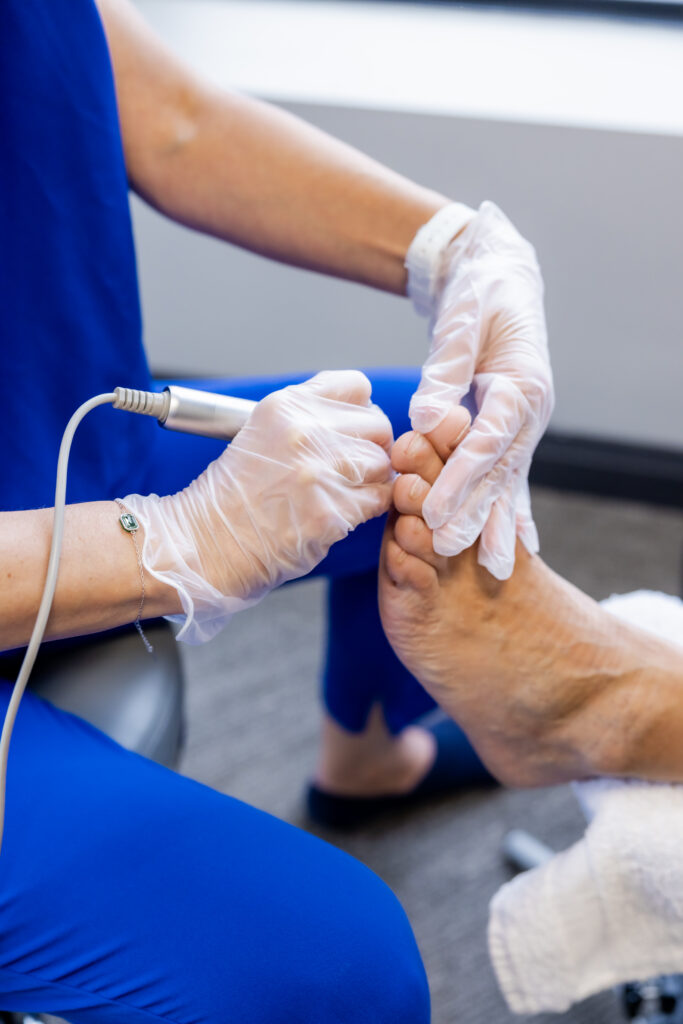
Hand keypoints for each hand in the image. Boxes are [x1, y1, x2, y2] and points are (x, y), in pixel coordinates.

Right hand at [122, 371, 392, 642]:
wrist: (207, 542)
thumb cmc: (233, 495)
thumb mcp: (263, 432)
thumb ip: (309, 417)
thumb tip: (362, 417)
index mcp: (287, 406)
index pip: (357, 387)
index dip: (360, 412)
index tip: (353, 432)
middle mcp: (305, 431)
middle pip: (378, 425)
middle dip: (370, 448)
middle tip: (351, 470)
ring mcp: (320, 471)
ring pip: (382, 463)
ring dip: (371, 480)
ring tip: (343, 494)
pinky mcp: (332, 511)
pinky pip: (378, 500)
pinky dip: (368, 508)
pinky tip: (342, 514)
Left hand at [409, 201, 553, 579]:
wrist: (501, 280)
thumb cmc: (478, 297)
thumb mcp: (460, 323)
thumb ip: (444, 373)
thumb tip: (426, 418)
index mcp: (520, 384)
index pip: (488, 440)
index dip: (461, 478)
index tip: (435, 512)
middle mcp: (530, 411)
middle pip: (501, 470)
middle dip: (477, 513)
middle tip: (451, 552)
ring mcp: (525, 424)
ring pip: (508, 481)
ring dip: (498, 522)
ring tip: (494, 567)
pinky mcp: (511, 430)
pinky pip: (510, 476)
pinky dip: (512, 511)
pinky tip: (516, 545)